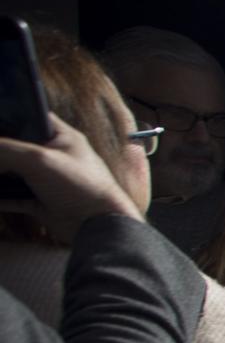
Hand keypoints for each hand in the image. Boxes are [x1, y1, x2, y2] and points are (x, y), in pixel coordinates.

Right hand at [0, 114, 140, 241]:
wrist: (98, 226)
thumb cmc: (80, 185)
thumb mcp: (39, 160)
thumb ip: (7, 150)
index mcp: (62, 137)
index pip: (32, 117)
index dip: (12, 117)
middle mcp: (54, 156)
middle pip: (16, 147)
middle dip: (0, 151)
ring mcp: (47, 179)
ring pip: (13, 173)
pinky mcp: (41, 201)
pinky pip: (14, 197)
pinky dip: (1, 197)